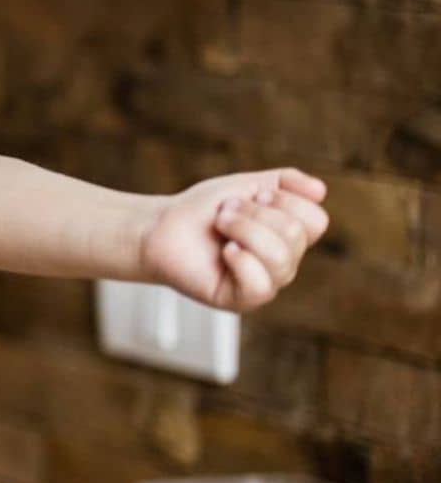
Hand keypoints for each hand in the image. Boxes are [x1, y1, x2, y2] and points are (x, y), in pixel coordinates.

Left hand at [139, 168, 328, 309]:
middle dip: (254, 212)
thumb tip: (320, 190)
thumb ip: (285, 182)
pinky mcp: (241, 300)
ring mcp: (265, 284)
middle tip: (225, 212)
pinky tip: (224, 252)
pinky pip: (260, 285)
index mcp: (291, 238)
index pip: (316, 219)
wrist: (161, 226)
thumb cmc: (204, 210)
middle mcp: (284, 263)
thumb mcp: (247, 185)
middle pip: (296, 234)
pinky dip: (240, 260)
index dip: (283, 199)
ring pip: (280, 257)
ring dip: (243, 229)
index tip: (253, 195)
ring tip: (220, 225)